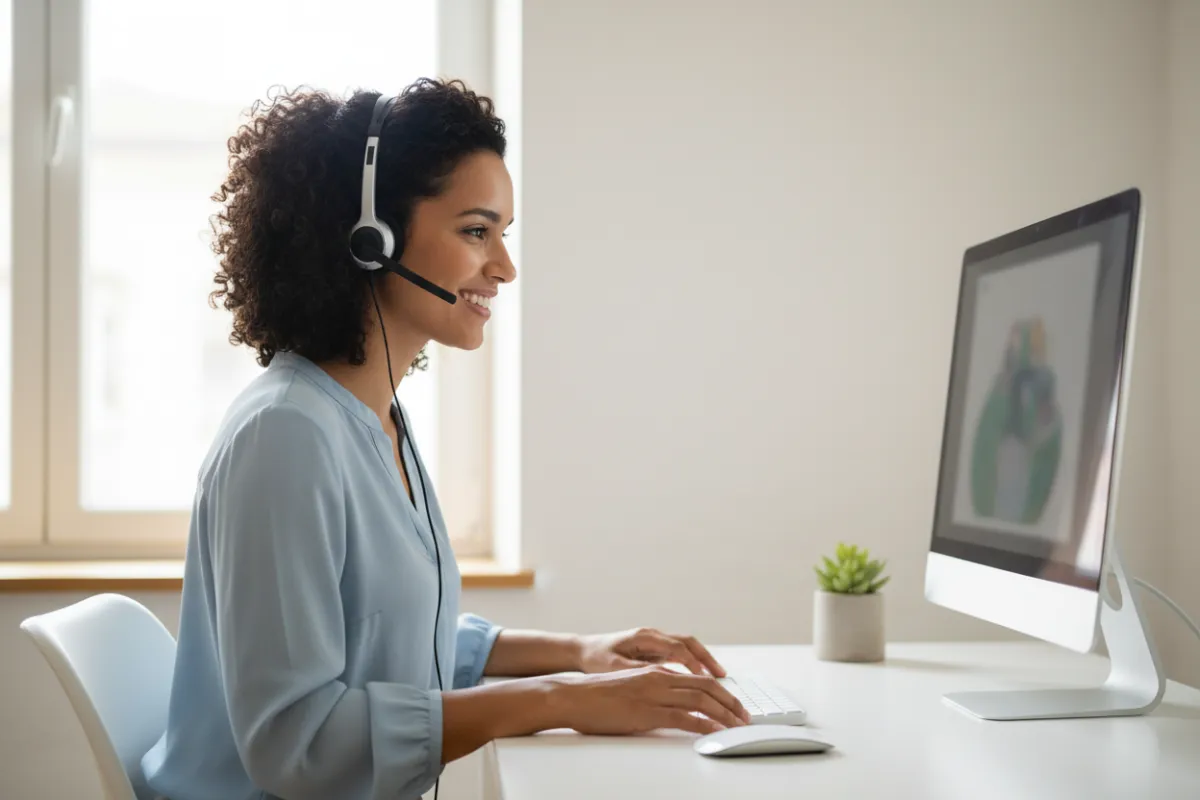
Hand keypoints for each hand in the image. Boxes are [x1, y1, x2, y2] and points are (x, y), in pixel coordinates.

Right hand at [548, 665, 750, 735]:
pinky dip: (704, 724)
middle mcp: (659, 679)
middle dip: (730, 702)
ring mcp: (653, 694)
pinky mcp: (646, 712)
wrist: (572, 696)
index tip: (734, 704)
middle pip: (706, 687)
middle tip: (744, 716)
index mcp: (656, 673)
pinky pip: (683, 717)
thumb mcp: (631, 689)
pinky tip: (715, 731)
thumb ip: (653, 693)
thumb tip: (673, 706)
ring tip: (738, 726)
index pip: (698, 679)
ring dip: (724, 714)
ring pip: (700, 700)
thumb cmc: (596, 697)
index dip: (721, 691)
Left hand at [576, 627, 727, 676]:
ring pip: (687, 646)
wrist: (583, 650)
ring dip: (703, 660)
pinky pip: (679, 653)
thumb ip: (638, 671)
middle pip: (688, 642)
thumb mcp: (614, 667)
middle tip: (722, 676)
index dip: (692, 663)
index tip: (704, 678)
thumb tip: (662, 678)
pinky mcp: (654, 648)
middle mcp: (652, 635)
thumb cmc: (596, 658)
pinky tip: (701, 677)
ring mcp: (654, 640)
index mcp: (643, 637)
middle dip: (706, 658)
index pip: (676, 647)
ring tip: (718, 677)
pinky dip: (692, 662)